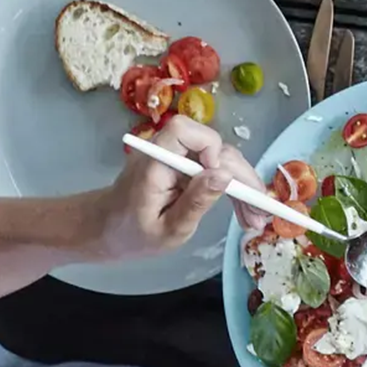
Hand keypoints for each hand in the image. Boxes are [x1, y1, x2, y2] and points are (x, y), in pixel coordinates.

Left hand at [97, 114, 244, 261]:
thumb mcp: (167, 230)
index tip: (221, 177)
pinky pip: (216, 169)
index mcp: (155, 163)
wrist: (106, 231)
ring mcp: (178, 158)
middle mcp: (167, 152)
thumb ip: (195, 202)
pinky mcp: (186, 166)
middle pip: (215, 147)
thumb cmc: (130, 235)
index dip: (208, 145)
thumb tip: (224, 175)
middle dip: (241, 177)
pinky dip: (232, 188)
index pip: (183, 130)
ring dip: (242, 186)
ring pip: (222, 159)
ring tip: (256, 219)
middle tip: (260, 213)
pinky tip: (245, 211)